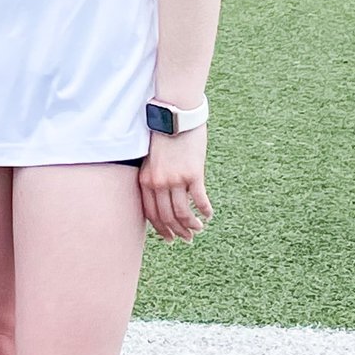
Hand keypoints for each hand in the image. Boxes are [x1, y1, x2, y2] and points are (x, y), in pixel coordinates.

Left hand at [139, 123, 212, 241]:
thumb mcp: (152, 160)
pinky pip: (200, 201)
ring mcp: (175, 179)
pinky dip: (205, 211)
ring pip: (183, 214)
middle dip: (178, 232)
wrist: (175, 116)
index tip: (169, 238)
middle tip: (188, 238)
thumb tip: (164, 200)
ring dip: (192, 225)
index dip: (160, 229)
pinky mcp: (193, 174)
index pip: (151, 213)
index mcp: (145, 180)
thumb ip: (155, 179)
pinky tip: (209, 214)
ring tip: (199, 228)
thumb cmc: (164, 137)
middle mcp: (158, 182)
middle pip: (167, 217)